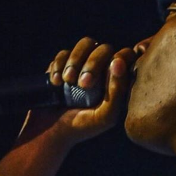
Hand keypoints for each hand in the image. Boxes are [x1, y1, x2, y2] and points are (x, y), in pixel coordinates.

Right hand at [20, 37, 135, 148]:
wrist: (50, 132)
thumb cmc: (82, 126)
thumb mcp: (105, 116)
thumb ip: (117, 91)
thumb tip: (118, 62)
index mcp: (116, 82)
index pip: (126, 56)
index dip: (119, 58)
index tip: (109, 71)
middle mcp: (102, 71)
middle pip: (104, 48)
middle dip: (93, 63)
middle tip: (82, 84)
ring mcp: (82, 66)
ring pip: (86, 43)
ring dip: (76, 60)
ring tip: (67, 81)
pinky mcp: (63, 65)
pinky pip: (63, 52)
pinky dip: (59, 65)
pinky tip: (56, 83)